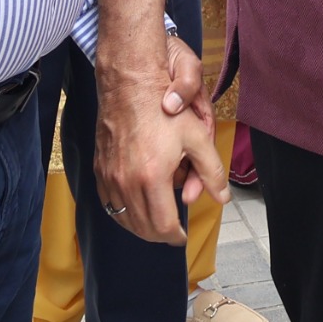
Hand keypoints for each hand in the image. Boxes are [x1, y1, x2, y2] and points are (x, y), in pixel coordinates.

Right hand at [95, 41, 225, 244]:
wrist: (129, 84)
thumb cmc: (166, 108)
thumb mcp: (198, 136)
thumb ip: (212, 171)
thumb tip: (223, 197)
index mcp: (153, 177)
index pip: (164, 225)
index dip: (175, 236)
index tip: (182, 237)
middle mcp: (127, 182)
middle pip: (143, 227)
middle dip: (159, 235)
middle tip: (171, 233)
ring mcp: (110, 176)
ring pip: (123, 218)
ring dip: (140, 227)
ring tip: (155, 224)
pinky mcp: (100, 169)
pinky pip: (108, 203)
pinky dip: (121, 213)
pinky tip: (133, 209)